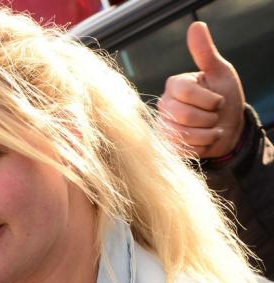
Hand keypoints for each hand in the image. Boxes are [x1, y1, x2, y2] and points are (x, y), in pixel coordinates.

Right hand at [158, 21, 244, 158]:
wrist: (228, 128)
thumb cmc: (225, 98)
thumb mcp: (220, 73)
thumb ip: (205, 53)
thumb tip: (195, 25)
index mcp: (174, 86)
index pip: (186, 92)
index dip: (209, 99)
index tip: (218, 100)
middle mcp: (163, 106)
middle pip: (184, 115)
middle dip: (209, 118)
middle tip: (214, 116)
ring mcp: (163, 127)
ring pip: (184, 134)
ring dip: (207, 133)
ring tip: (211, 128)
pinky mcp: (166, 146)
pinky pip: (183, 148)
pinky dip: (201, 146)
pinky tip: (204, 140)